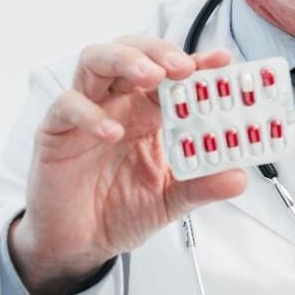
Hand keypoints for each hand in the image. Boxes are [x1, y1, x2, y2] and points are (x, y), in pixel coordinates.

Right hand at [9, 36, 247, 294]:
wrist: (80, 244)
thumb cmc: (122, 210)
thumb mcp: (171, 199)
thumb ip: (202, 186)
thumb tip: (238, 178)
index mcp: (150, 111)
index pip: (173, 73)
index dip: (197, 61)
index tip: (223, 60)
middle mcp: (118, 102)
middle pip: (133, 51)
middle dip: (159, 52)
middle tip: (183, 66)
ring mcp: (86, 111)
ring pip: (95, 61)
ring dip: (125, 60)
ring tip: (151, 76)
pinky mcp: (55, 131)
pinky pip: (67, 106)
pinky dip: (89, 113)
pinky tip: (112, 132)